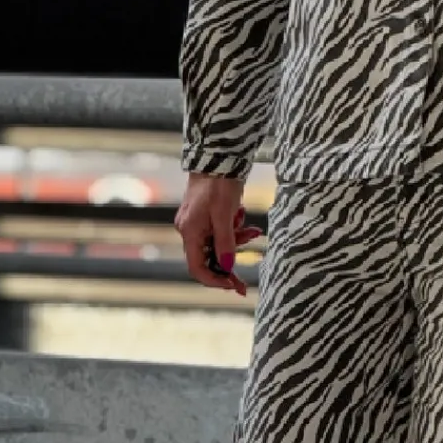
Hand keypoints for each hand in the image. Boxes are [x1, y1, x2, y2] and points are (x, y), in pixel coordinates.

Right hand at [175, 173, 262, 297]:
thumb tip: (227, 266)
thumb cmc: (219, 183)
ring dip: (236, 242)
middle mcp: (190, 230)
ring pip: (217, 245)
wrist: (217, 157)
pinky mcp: (206, 216)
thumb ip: (226, 242)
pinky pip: (220, 232)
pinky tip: (243, 218)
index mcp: (190, 231)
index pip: (197, 268)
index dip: (214, 280)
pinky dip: (234, 231)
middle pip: (208, 259)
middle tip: (245, 279)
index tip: (232, 285)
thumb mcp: (225, 214)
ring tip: (253, 230)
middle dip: (229, 263)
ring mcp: (197, 223)